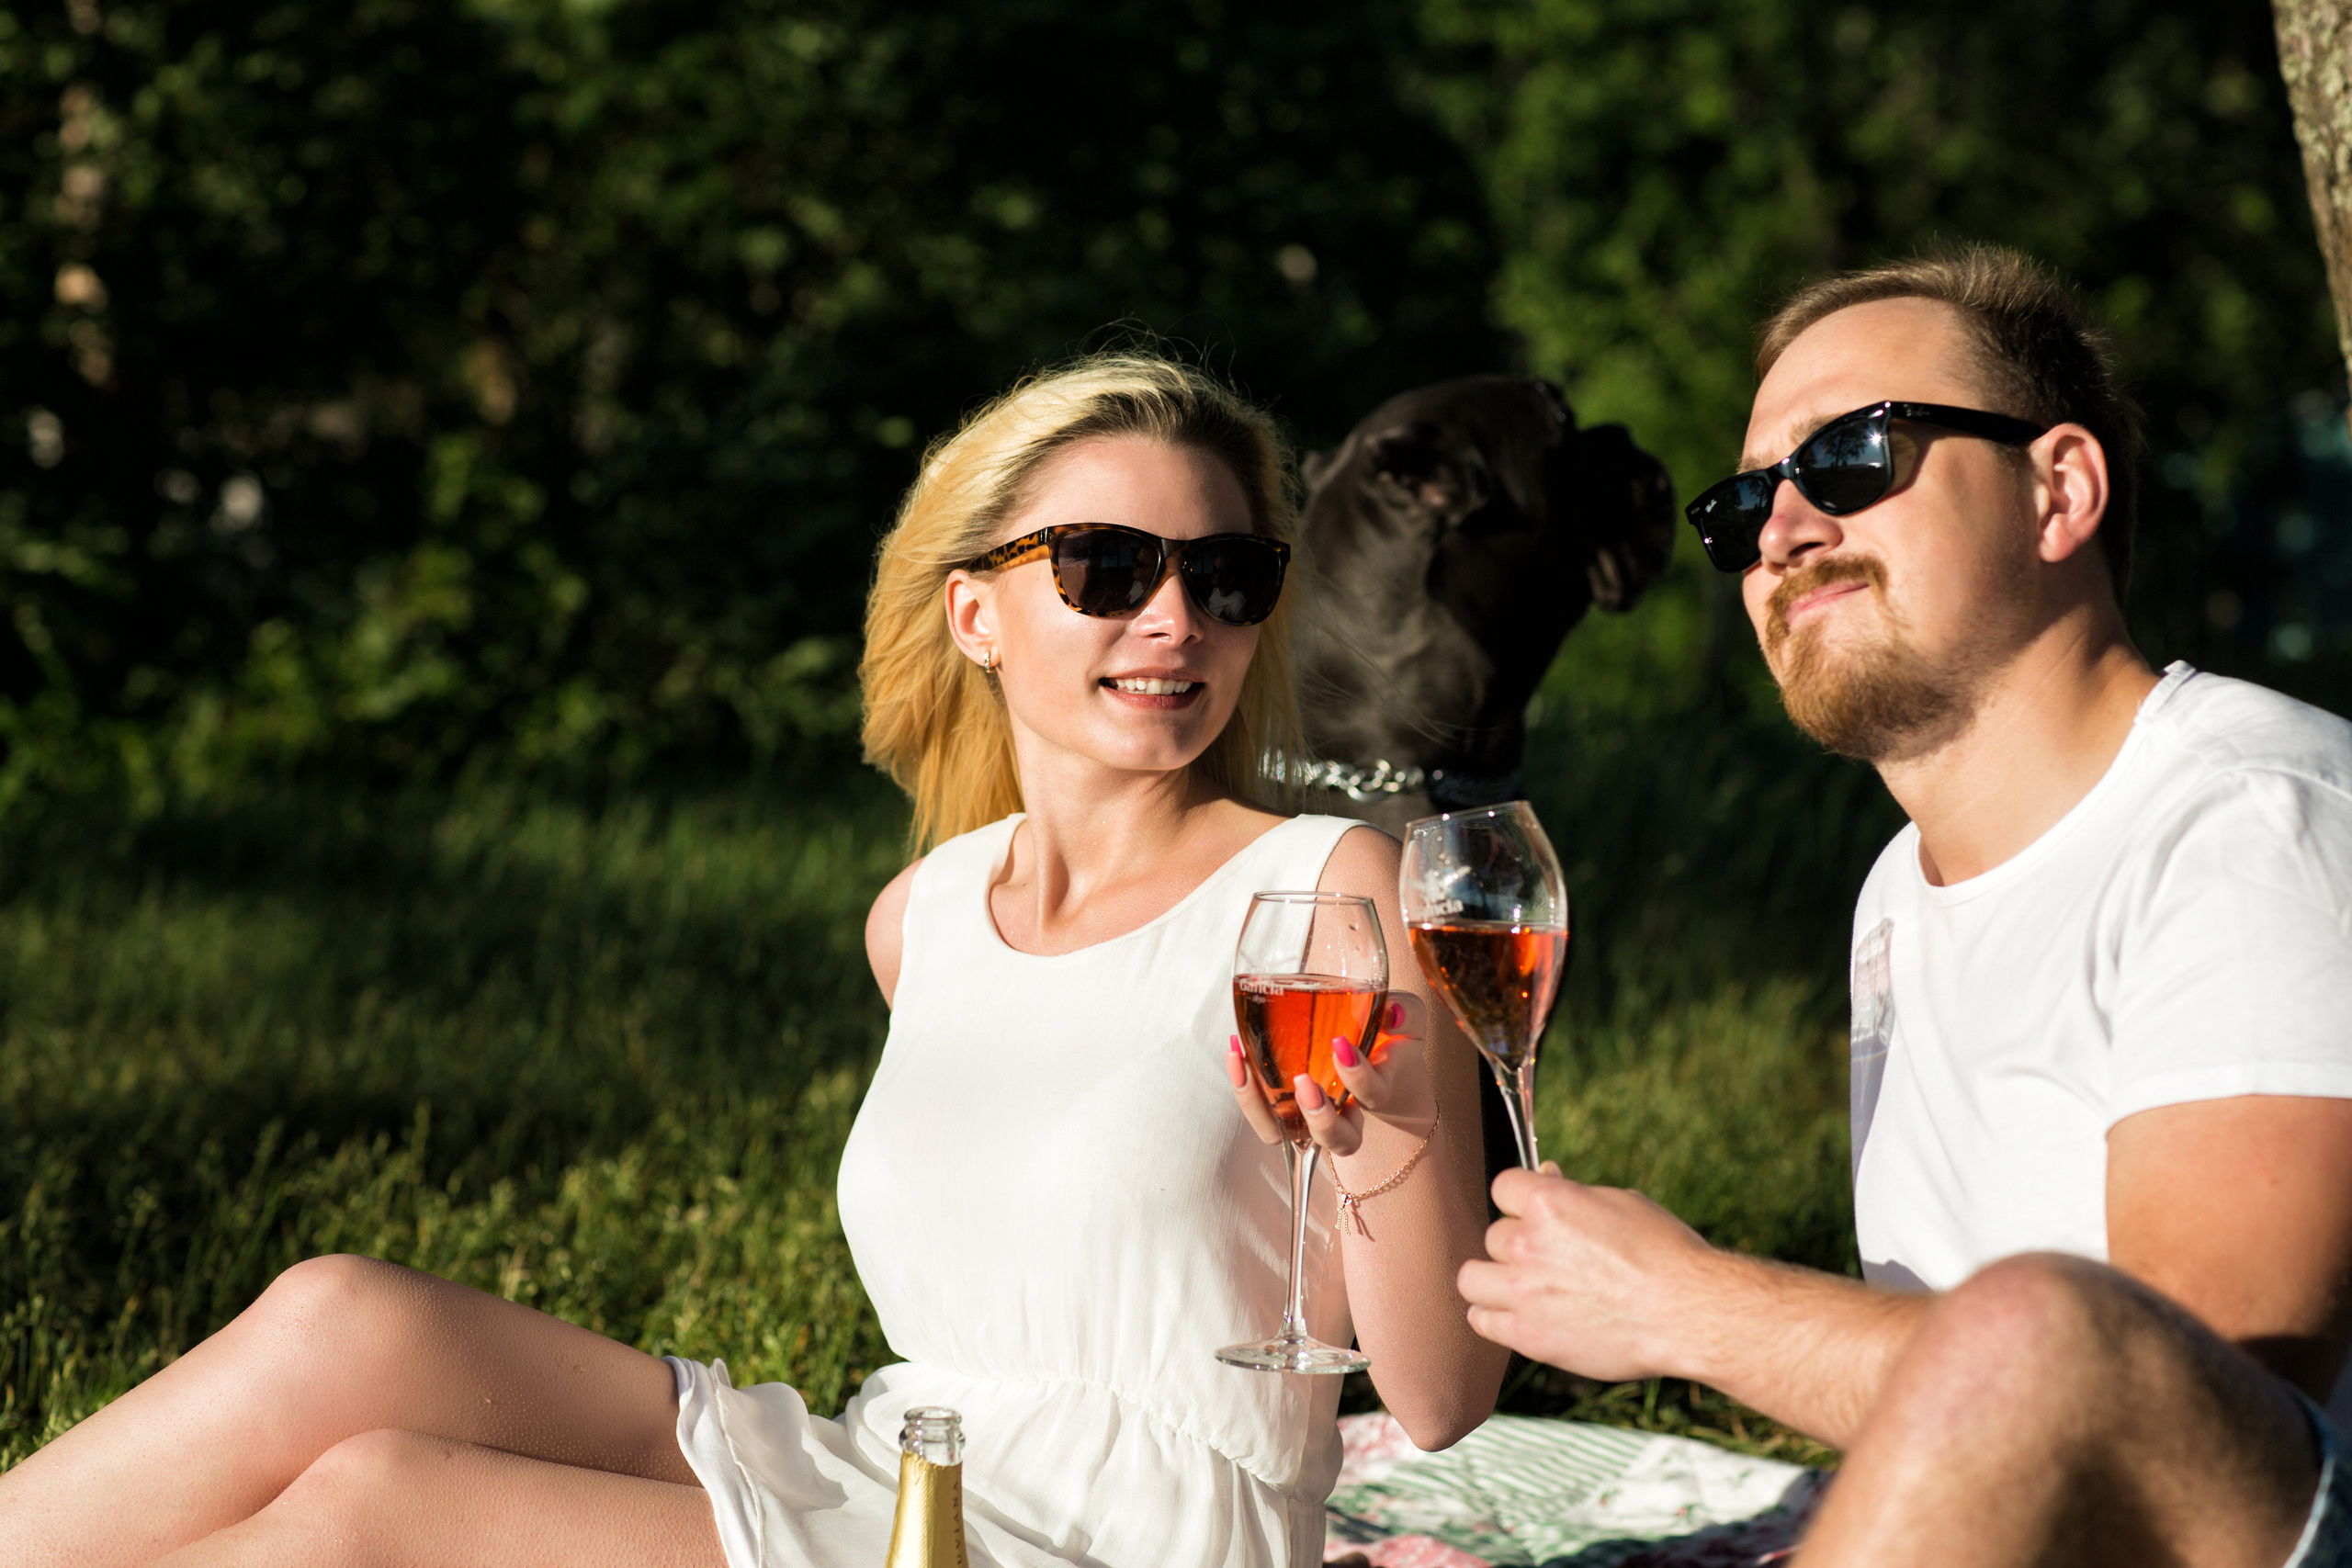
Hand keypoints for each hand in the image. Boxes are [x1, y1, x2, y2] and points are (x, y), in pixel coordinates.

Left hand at [1225, 994, 1438, 1156]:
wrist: (1379, 1064)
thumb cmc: (1389, 1039)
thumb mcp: (1406, 1021)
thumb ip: (1406, 1012)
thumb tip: (1394, 1011)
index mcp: (1377, 1089)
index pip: (1372, 1094)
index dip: (1359, 1075)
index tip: (1341, 1043)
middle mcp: (1346, 1114)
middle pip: (1336, 1137)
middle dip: (1320, 1116)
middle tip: (1304, 1081)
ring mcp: (1311, 1116)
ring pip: (1288, 1134)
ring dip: (1264, 1106)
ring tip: (1245, 1065)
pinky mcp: (1284, 1109)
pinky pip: (1262, 1113)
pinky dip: (1245, 1089)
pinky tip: (1235, 1051)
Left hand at [1456, 1166, 1719, 1382]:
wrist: (1687, 1313)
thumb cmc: (1664, 1252)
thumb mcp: (1621, 1202)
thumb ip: (1573, 1194)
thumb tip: (1546, 1175)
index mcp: (1547, 1203)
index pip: (1503, 1187)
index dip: (1522, 1200)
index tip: (1537, 1213)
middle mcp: (1526, 1244)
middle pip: (1494, 1235)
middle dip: (1519, 1244)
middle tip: (1552, 1260)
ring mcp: (1522, 1292)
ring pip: (1471, 1277)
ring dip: (1493, 1279)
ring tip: (1520, 1287)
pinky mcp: (1527, 1335)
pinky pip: (1480, 1320)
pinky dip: (1493, 1316)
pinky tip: (1518, 1315)